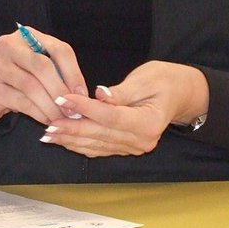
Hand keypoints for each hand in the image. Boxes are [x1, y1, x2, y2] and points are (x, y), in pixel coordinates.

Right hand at [0, 27, 87, 126]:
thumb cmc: (14, 80)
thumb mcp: (34, 69)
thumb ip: (55, 72)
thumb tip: (81, 93)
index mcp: (26, 36)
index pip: (58, 49)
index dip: (74, 72)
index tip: (82, 94)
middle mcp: (8, 45)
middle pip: (44, 66)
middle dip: (62, 91)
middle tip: (73, 111)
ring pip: (32, 86)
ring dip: (51, 106)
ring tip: (61, 118)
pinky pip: (22, 102)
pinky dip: (39, 113)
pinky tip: (46, 120)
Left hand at [39, 60, 208, 156]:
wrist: (180, 94)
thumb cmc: (163, 81)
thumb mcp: (145, 79)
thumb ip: (121, 91)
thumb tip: (99, 94)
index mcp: (149, 122)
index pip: (110, 116)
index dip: (84, 108)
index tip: (62, 98)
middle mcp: (142, 140)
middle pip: (100, 134)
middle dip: (71, 129)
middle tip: (48, 124)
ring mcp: (134, 147)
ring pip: (98, 145)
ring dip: (72, 140)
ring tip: (49, 134)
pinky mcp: (127, 147)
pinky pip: (101, 148)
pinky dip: (81, 144)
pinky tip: (64, 139)